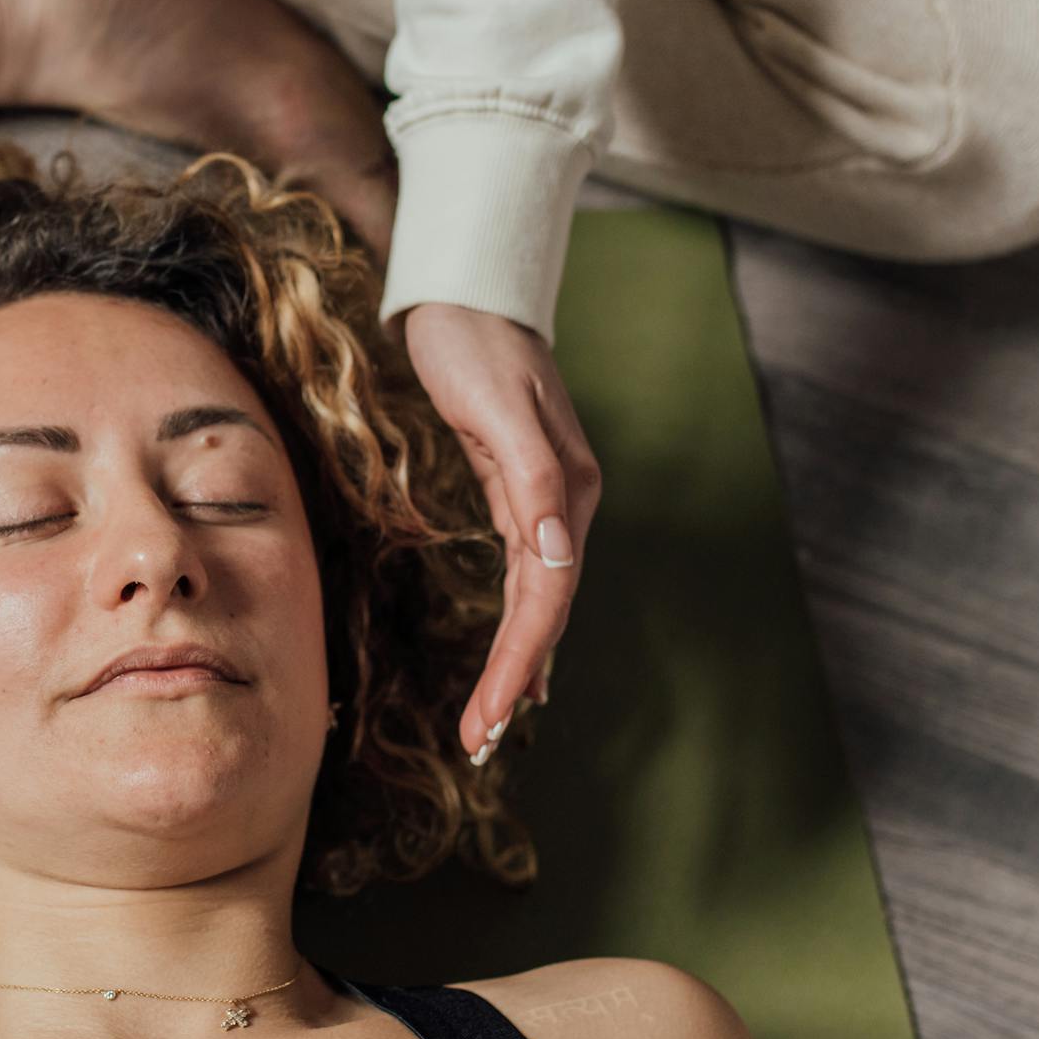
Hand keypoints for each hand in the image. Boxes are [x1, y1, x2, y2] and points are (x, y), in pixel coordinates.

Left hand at [398, 302, 600, 764]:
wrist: (469, 294)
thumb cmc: (475, 342)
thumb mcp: (497, 405)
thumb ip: (533, 477)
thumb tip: (554, 553)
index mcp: (568, 491)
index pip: (546, 596)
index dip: (520, 660)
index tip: (492, 717)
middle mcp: (566, 505)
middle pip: (543, 610)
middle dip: (513, 680)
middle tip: (479, 744)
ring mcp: (545, 502)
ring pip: (535, 602)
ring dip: (516, 664)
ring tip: (490, 726)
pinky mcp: (517, 494)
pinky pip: (524, 579)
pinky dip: (519, 626)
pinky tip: (518, 664)